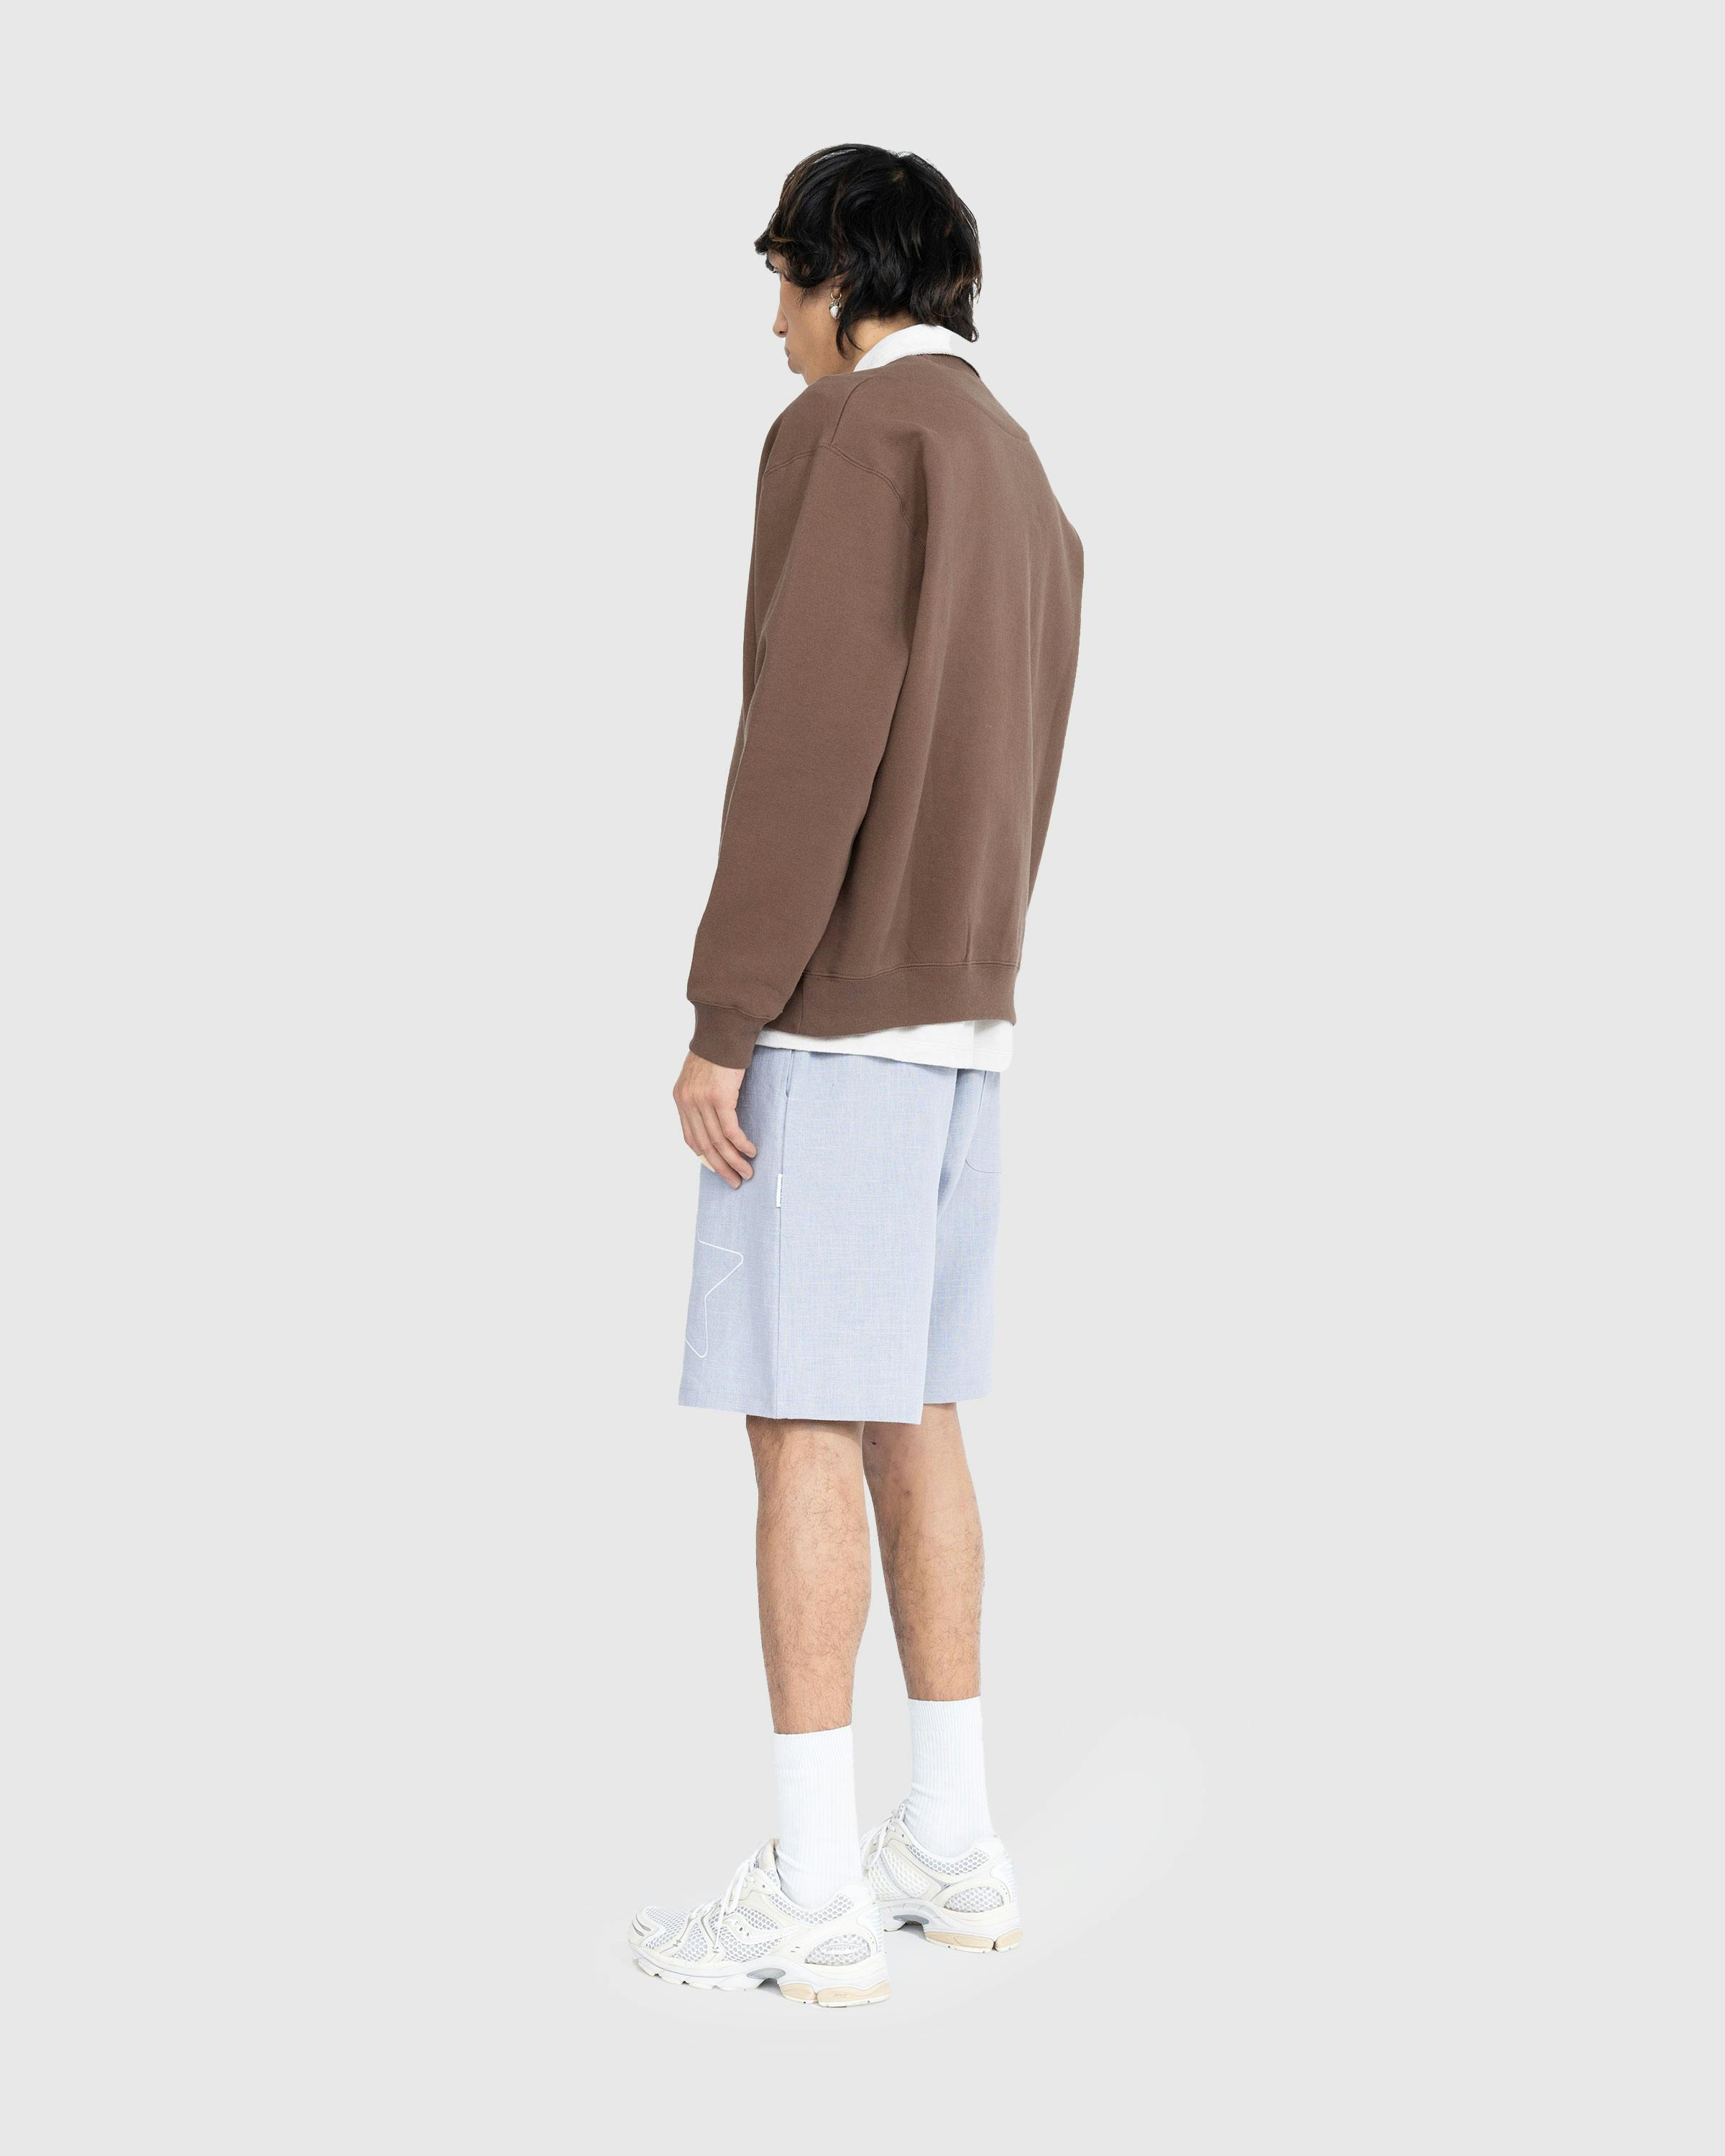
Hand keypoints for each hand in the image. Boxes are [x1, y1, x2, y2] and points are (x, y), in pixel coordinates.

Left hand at [672, 1053, 755, 1187]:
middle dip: (720, 1167)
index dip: (705, 1156)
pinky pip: (730, 1130)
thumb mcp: (699, 1076)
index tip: (718, 1167)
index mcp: (681, 1099)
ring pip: (718, 1141)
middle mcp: (688, 1103)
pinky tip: (750, 1151)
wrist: (723, 1032)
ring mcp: (702, 1102)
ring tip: (746, 1172)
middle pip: (703, 1145)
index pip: (690, 1137)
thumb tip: (712, 1117)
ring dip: (734, 1160)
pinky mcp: (720, 1098)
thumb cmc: (716, 1052)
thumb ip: (700, 1097)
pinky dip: (741, 1144)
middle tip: (734, 1180)